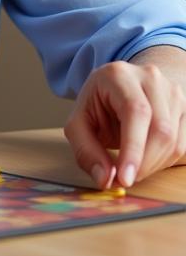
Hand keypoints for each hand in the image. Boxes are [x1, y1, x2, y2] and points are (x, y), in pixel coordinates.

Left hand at [64, 59, 185, 187]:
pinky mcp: (184, 108)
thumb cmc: (99, 103)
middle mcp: (150, 79)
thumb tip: (105, 179)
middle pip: (160, 129)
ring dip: (152, 164)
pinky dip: (163, 160)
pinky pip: (182, 145)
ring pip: (173, 140)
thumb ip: (85, 149)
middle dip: (143, 163)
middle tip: (125, 179)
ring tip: (131, 166)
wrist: (120, 86)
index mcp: (119, 75)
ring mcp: (172, 92)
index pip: (135, 112)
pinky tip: (145, 158)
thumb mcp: (79, 121)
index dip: (133, 149)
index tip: (125, 178)